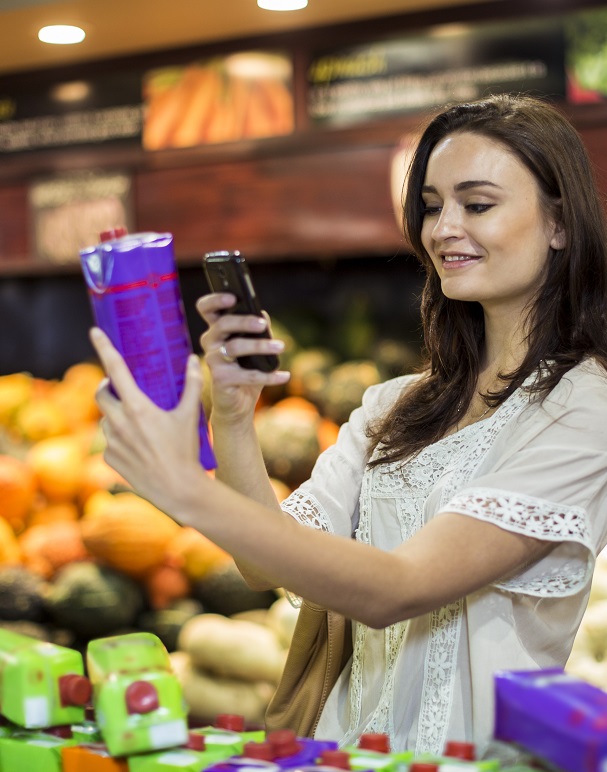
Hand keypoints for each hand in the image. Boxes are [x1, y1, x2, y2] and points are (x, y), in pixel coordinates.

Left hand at [89, 327, 203, 514]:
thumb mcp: (190, 416)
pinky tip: (139, 447)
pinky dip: (120, 439)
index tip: (95, 331)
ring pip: (107, 419)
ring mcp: (111, 442)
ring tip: (139, 423)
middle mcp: (119, 422)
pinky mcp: (110, 459)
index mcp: (137, 407)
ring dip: (116, 415)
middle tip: (121, 387)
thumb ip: (192, 385)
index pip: (115, 369)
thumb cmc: (185, 451)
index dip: (104, 347)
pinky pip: (110, 442)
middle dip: (107, 387)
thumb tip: (193, 360)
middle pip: (101, 394)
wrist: (177, 489)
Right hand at [197, 292, 289, 423]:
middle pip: (222, 324)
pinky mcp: (220, 379)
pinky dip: (269, 376)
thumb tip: (263, 315)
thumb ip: (257, 330)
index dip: (215, 300)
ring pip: (234, 347)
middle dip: (243, 322)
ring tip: (280, 346)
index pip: (206, 308)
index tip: (232, 297)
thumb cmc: (246, 370)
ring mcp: (213, 361)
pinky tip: (285, 375)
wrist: (239, 403)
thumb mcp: (255, 347)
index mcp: (216, 329)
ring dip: (260, 346)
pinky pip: (247, 375)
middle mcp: (210, 342)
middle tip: (262, 324)